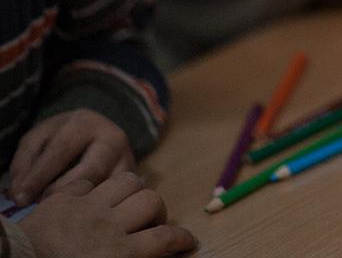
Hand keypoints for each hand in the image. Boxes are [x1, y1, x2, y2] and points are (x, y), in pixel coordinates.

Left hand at [9, 109, 133, 205]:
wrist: (95, 132)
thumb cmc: (61, 137)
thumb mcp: (39, 139)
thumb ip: (25, 161)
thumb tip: (19, 193)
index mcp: (85, 123)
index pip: (61, 150)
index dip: (38, 176)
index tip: (19, 199)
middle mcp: (113, 138)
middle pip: (91, 170)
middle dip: (63, 192)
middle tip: (41, 208)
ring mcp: (129, 158)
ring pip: (110, 187)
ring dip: (83, 202)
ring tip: (61, 213)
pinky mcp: (134, 178)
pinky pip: (119, 197)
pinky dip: (99, 207)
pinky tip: (80, 215)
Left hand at [19, 173, 197, 257]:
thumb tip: (154, 257)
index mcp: (120, 253)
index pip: (166, 237)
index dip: (182, 238)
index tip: (188, 241)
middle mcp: (109, 225)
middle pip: (151, 201)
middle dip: (158, 210)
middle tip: (152, 222)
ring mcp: (86, 208)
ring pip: (127, 181)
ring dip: (131, 192)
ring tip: (127, 203)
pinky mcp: (63, 199)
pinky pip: (88, 181)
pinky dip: (94, 189)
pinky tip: (91, 200)